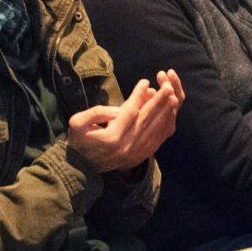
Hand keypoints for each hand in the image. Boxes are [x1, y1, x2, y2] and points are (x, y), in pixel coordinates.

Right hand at [67, 70, 183, 172]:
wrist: (80, 169)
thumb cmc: (78, 141)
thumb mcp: (78, 122)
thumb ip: (97, 112)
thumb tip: (120, 109)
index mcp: (111, 137)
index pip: (130, 112)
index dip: (138, 96)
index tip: (145, 81)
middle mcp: (126, 146)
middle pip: (146, 120)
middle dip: (159, 102)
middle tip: (168, 87)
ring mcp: (135, 154)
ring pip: (154, 130)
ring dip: (165, 113)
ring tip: (173, 98)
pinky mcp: (139, 158)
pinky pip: (156, 141)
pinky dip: (163, 128)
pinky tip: (169, 116)